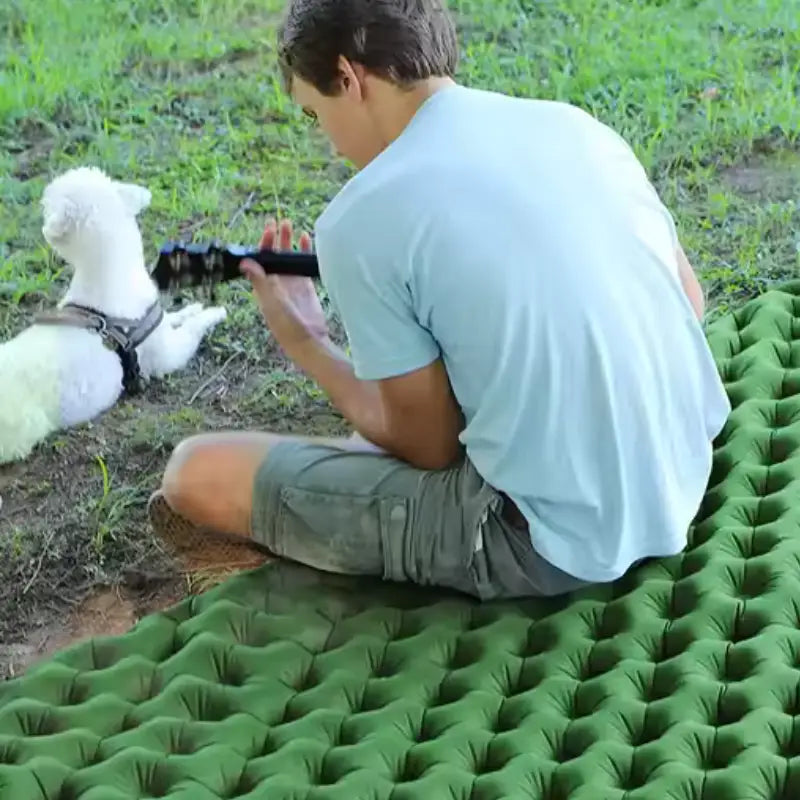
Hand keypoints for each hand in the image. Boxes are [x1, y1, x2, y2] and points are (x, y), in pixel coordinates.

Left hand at [240, 218, 328, 358]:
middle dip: (274, 239)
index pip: (261, 261)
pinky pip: (301, 265)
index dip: (263, 246)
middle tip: (277, 222)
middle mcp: (275, 284)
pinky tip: (304, 239)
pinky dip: (302, 251)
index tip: (268, 231)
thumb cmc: (287, 325)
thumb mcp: (272, 302)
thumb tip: (245, 262)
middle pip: (273, 256)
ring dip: (287, 242)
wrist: (309, 340)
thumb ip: (260, 281)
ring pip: (287, 258)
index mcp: (263, 287)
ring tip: (289, 224)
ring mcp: (290, 284)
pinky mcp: (305, 286)